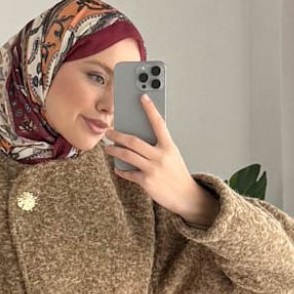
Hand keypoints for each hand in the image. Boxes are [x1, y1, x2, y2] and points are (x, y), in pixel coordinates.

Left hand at [103, 94, 207, 219]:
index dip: (150, 109)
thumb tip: (139, 139)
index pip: (158, 123)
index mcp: (169, 146)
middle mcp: (161, 156)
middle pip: (134, 141)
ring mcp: (153, 169)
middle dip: (118, 135)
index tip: (142, 97)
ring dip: (114, 150)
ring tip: (108, 147)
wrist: (185, 196)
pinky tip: (117, 167)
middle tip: (109, 131)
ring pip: (127, 155)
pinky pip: (129, 173)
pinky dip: (121, 170)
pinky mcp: (146, 182)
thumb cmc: (177, 174)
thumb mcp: (172, 156)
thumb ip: (159, 146)